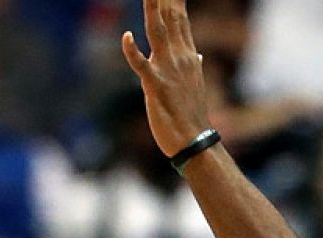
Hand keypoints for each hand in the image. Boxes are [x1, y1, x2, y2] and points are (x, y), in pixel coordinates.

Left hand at [122, 0, 211, 155]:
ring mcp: (168, 70)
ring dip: (152, 11)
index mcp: (187, 55)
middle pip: (171, 18)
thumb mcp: (193, 84)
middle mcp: (180, 57)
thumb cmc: (190, 114)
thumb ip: (192, 64)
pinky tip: (125, 36)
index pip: (181, 19)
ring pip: (158, 33)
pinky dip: (133, 51)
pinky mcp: (156, 87)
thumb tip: (197, 53)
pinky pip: (142, 66)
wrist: (193, 140)